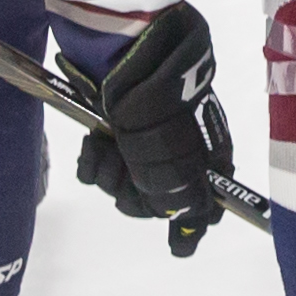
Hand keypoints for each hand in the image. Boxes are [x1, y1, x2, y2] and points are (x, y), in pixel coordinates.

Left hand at [70, 4, 238, 255]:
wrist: (128, 57)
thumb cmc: (162, 113)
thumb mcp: (181, 165)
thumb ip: (185, 205)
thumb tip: (186, 237)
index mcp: (204, 159)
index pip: (197, 205)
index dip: (180, 220)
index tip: (172, 237)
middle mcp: (174, 153)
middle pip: (149, 199)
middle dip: (133, 190)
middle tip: (129, 166)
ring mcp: (140, 140)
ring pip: (119, 183)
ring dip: (109, 170)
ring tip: (108, 144)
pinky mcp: (110, 128)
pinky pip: (95, 165)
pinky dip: (91, 156)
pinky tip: (94, 141)